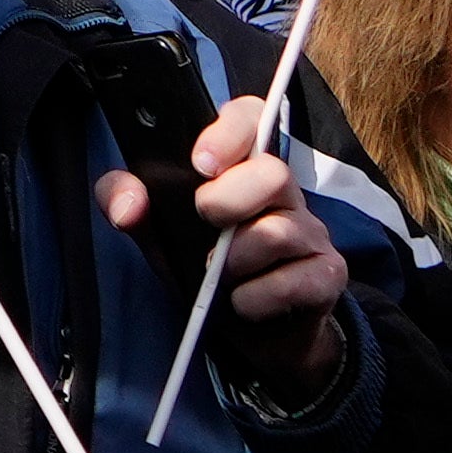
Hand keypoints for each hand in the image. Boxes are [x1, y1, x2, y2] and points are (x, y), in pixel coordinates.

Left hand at [100, 88, 349, 400]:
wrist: (249, 333)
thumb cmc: (205, 268)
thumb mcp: (157, 233)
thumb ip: (129, 205)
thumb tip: (126, 205)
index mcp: (244, 168)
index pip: (251, 119)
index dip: (230, 132)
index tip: (200, 163)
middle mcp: (284, 194)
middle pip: (274, 174)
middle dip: (230, 199)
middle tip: (206, 222)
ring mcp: (310, 234)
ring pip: (281, 231)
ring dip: (239, 257)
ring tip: (219, 273)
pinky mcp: (325, 275)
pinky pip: (301, 279)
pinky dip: (261, 296)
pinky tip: (242, 303)